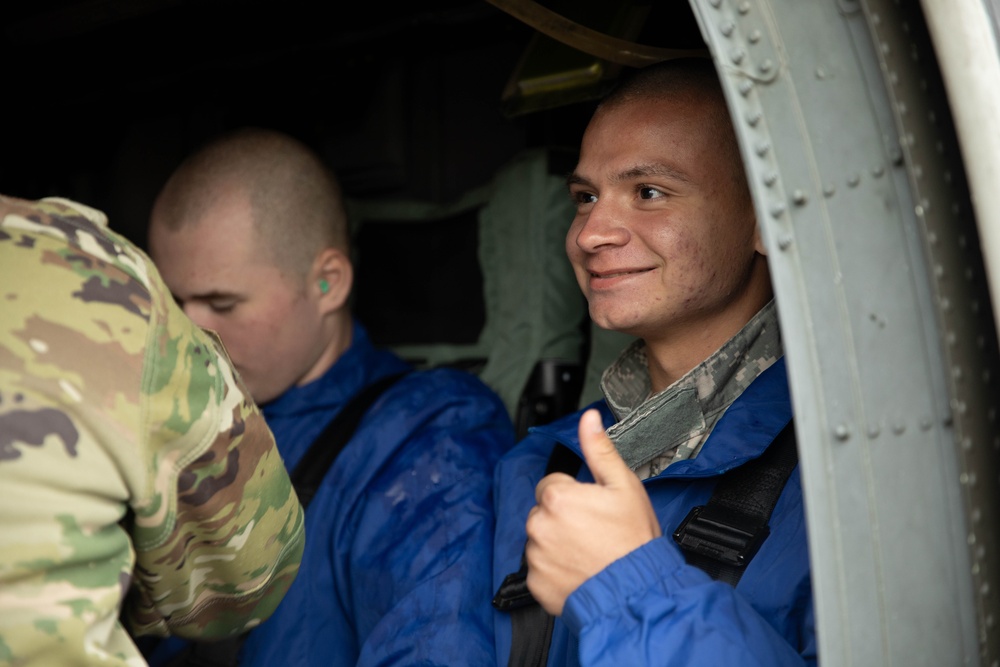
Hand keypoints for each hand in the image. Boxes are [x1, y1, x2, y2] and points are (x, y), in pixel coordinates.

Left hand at [525, 409, 661, 615]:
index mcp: (556, 497)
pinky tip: (579, 570)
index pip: (551, 486)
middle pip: (543, 512)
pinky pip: (540, 569)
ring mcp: (536, 556)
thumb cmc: (632, 539)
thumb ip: (599, 449)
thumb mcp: (623, 485)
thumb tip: (589, 418)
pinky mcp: (536, 583)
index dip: (574, 495)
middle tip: (593, 532)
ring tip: (588, 552)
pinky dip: (555, 570)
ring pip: (541, 540)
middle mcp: (538, 525)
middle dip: (563, 518)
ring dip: (558, 543)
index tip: (593, 509)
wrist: (635, 591)